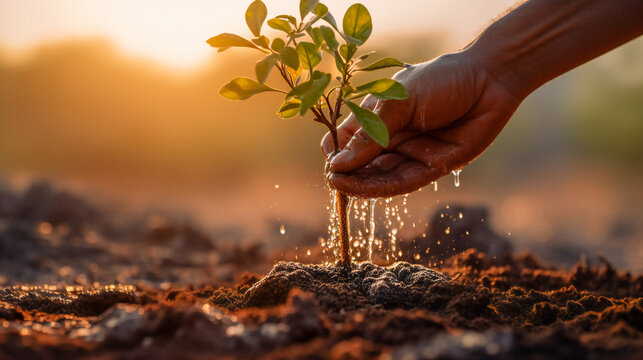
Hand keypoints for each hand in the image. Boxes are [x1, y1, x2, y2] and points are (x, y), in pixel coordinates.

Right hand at [321, 50, 521, 197]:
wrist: (490, 80)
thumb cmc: (441, 80)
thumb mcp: (398, 103)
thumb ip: (370, 135)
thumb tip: (338, 164)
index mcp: (380, 116)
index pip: (348, 139)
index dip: (336, 151)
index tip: (330, 160)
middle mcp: (394, 137)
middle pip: (362, 161)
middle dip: (346, 172)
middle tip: (333, 181)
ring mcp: (412, 153)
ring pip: (380, 175)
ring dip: (360, 183)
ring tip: (341, 187)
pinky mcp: (433, 167)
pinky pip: (402, 182)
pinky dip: (381, 187)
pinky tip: (363, 189)